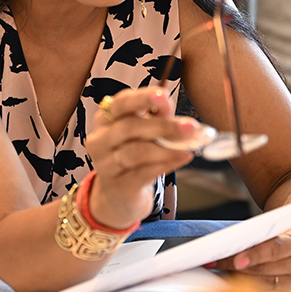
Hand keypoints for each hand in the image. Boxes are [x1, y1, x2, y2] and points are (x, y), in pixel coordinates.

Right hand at [84, 87, 196, 229]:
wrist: (120, 194)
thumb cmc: (135, 153)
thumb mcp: (145, 132)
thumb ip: (160, 119)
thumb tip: (186, 121)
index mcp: (105, 118)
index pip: (120, 103)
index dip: (142, 98)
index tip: (164, 96)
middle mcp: (100, 139)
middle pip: (129, 127)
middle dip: (162, 126)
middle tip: (190, 126)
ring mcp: (105, 164)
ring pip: (135, 152)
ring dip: (166, 148)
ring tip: (190, 146)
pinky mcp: (117, 186)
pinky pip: (143, 173)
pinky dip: (166, 164)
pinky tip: (183, 157)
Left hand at [207, 224, 290, 290]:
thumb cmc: (287, 232)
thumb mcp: (280, 227)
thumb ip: (260, 235)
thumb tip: (228, 246)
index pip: (277, 247)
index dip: (256, 254)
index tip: (236, 260)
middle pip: (267, 269)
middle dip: (237, 267)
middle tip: (214, 263)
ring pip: (266, 284)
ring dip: (239, 280)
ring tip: (217, 275)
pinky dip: (249, 290)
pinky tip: (231, 286)